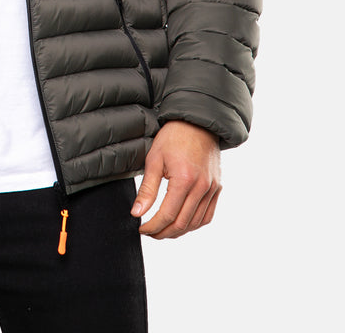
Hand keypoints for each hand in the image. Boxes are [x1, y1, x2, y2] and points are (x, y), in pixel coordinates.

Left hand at [131, 121, 221, 238]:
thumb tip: (137, 213)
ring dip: (179, 231)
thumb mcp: (154, 160)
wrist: (197, 122)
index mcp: (184, 179)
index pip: (167, 215)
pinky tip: (182, 222)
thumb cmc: (173, 137)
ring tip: (163, 230)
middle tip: (150, 232)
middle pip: (182, 223)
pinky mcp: (217, 187)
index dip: (153, 226)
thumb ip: (147, 190)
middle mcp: (202, 187)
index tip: (142, 229)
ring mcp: (212, 188)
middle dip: (163, 233)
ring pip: (196, 223)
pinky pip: (207, 215)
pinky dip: (194, 223)